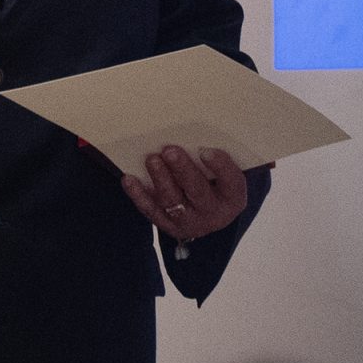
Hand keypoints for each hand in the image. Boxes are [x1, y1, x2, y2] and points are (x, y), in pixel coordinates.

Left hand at [121, 144, 250, 241]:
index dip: (220, 166)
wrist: (210, 217)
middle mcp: (213, 214)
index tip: (205, 150)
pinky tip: (129, 179)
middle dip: (183, 170)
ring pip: (172, 202)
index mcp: (233, 198)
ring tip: (152, 159)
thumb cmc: (218, 183)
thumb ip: (217, 160)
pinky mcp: (168, 227)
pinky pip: (151, 211)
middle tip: (170, 150)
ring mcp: (189, 223)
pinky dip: (139, 195)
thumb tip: (195, 135)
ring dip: (161, 179)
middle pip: (198, 191)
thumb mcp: (227, 174)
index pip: (231, 181)